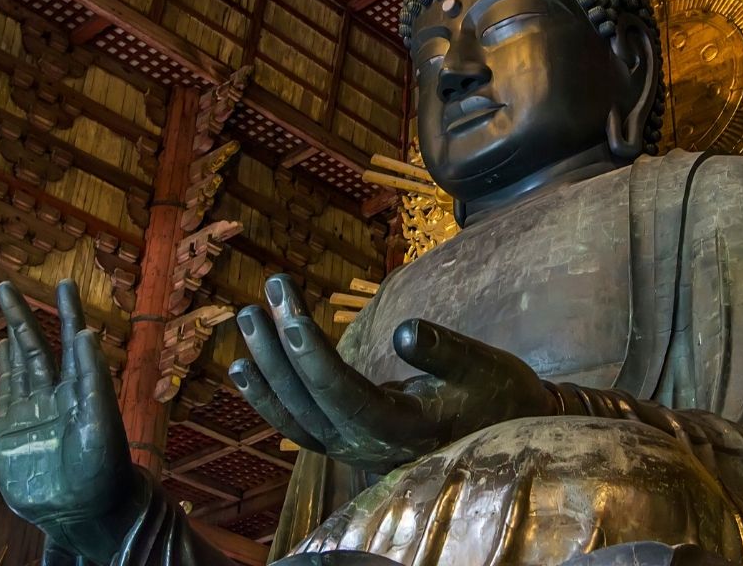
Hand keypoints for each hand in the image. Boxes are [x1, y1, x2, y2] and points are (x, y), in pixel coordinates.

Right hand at [0, 280, 138, 562]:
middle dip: (22, 315)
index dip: (67, 311)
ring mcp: (31, 411)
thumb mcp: (101, 422)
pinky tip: (2, 347)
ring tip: (5, 305)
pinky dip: (3, 367)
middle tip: (4, 284)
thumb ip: (92, 379)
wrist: (83, 512)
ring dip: (11, 335)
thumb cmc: (103, 469)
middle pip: (36, 346)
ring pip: (19, 363)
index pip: (72, 340)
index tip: (62, 283)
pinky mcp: (10, 432)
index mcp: (83, 388)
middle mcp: (56, 393)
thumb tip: (85, 334)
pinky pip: (6, 391)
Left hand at [229, 274, 555, 473]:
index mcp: (400, 428)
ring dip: (265, 367)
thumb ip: (444, 352)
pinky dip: (266, 394)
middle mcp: (365, 445)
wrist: (501, 430)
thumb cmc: (496, 393)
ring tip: (247, 317)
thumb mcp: (483, 366)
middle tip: (262, 295)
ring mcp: (350, 447)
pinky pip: (295, 421)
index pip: (341, 391)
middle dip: (279, 347)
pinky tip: (241, 365)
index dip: (310, 353)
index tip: (287, 311)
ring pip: (293, 414)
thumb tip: (406, 331)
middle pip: (308, 400)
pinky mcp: (344, 440)